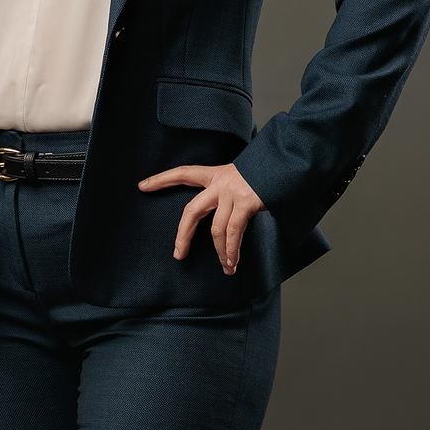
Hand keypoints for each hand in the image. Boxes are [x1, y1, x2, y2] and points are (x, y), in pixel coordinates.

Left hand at [135, 161, 264, 275]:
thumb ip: (231, 192)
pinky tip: (233, 263)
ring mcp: (233, 193)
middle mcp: (221, 183)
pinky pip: (233, 233)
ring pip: (216, 229)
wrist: (287, 161)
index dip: (162, 180)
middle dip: (183, 235)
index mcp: (216, 174)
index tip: (142, 186)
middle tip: (179, 254)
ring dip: (221, 253)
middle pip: (192, 211)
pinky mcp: (246, 202)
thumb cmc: (268, 172)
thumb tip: (230, 215)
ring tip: (226, 268)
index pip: (183, 173)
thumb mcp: (243, 176)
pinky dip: (232, 251)